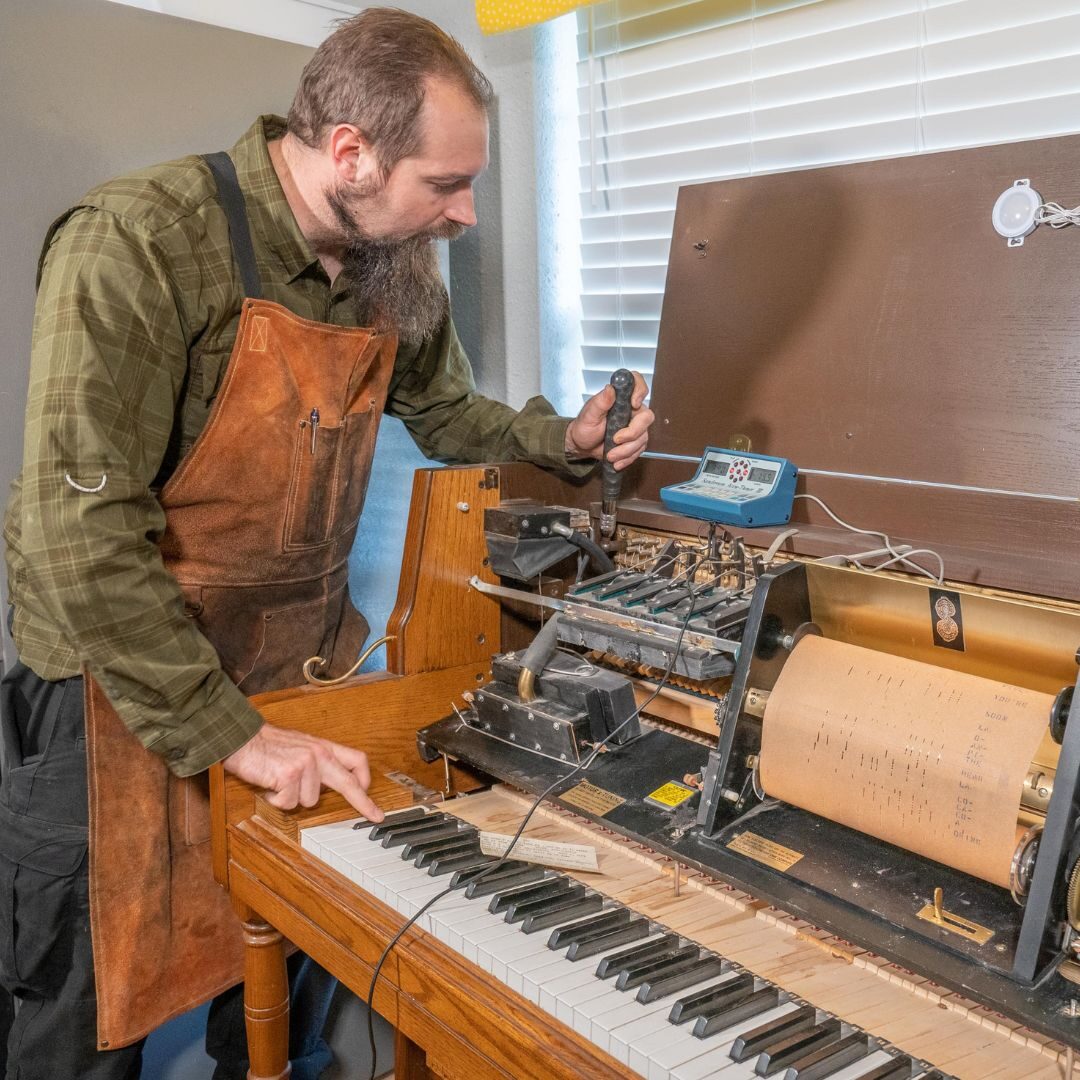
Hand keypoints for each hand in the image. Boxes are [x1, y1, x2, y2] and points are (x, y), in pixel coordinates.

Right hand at [222, 723, 384, 820]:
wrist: (242, 738)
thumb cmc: (267, 745)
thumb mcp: (300, 747)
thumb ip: (317, 763)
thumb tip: (327, 786)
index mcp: (323, 747)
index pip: (356, 759)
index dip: (366, 778)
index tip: (369, 793)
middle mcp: (319, 754)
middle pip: (349, 783)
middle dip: (363, 802)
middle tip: (375, 815)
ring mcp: (306, 764)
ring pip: (310, 801)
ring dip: (292, 798)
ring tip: (280, 782)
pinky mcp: (290, 775)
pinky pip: (289, 803)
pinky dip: (277, 800)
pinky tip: (270, 785)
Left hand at [564, 371, 653, 469]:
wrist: (583, 445)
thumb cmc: (585, 427)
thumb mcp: (589, 414)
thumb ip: (600, 402)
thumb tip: (610, 389)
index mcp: (621, 399)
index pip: (638, 384)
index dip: (640, 391)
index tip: (633, 404)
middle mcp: (632, 411)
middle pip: (646, 417)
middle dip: (632, 433)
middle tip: (615, 440)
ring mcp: (636, 426)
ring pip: (643, 437)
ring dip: (626, 450)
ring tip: (610, 455)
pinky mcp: (636, 441)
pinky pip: (639, 450)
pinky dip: (627, 458)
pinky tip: (616, 461)